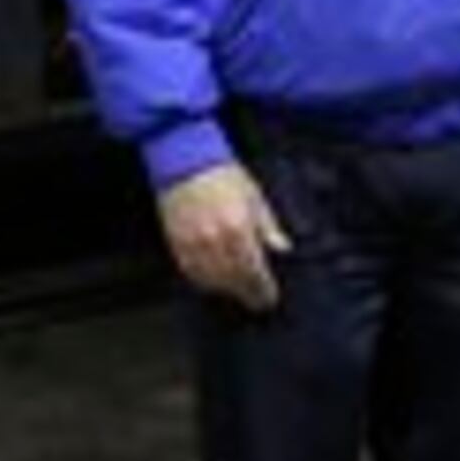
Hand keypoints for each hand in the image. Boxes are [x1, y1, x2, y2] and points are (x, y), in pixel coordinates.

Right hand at [158, 163, 290, 312]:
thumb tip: (282, 249)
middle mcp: (216, 240)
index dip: (263, 289)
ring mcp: (194, 243)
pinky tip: (213, 281)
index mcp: (239, 228)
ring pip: (212, 280)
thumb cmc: (224, 175)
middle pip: (234, 280)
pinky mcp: (177, 243)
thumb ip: (268, 226)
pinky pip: (191, 272)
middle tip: (257, 301)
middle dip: (247, 293)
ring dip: (226, 289)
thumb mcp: (254, 196)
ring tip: (237, 290)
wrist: (185, 159)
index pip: (255, 271)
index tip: (269, 299)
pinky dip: (203, 281)